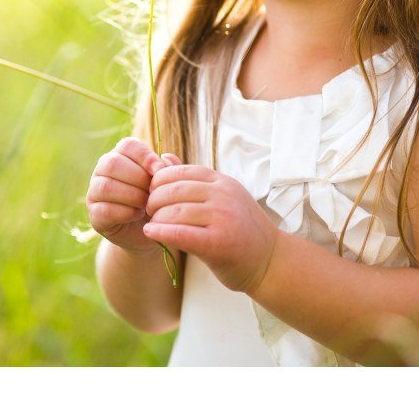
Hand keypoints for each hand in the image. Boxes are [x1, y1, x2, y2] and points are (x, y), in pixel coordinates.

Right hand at [86, 137, 173, 256]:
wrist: (150, 232)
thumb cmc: (158, 202)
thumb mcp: (167, 184)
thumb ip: (170, 169)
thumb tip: (165, 158)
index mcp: (122, 155)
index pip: (128, 145)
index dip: (145, 156)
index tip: (159, 171)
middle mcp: (103, 170)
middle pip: (113, 163)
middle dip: (138, 178)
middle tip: (153, 192)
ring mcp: (95, 192)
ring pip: (106, 186)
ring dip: (132, 196)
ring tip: (146, 204)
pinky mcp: (94, 215)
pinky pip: (105, 209)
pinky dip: (126, 212)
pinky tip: (137, 215)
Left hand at [142, 163, 279, 294]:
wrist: (269, 261)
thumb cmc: (241, 230)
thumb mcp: (222, 198)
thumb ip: (193, 180)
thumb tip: (163, 157)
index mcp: (223, 182)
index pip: (180, 172)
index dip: (159, 181)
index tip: (153, 193)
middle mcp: (223, 196)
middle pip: (173, 190)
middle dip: (154, 200)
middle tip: (148, 210)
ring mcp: (222, 218)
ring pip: (174, 211)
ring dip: (156, 218)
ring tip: (152, 224)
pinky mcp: (217, 242)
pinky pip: (179, 233)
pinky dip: (160, 232)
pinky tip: (151, 233)